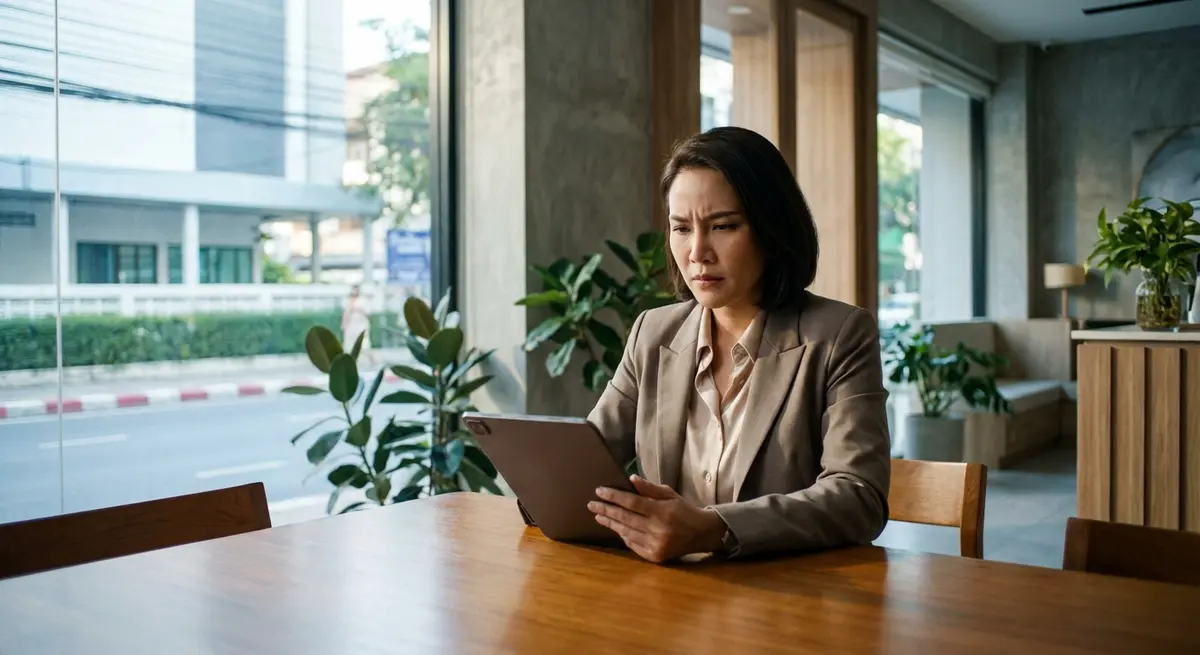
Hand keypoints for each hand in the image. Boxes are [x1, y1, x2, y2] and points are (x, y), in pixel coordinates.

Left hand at [588, 475, 728, 562]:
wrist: (701, 534)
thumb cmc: (684, 510)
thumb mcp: (670, 494)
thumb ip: (650, 488)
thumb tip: (631, 479)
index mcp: (662, 511)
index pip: (632, 502)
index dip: (614, 496)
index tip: (599, 491)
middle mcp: (658, 529)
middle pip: (625, 518)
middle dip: (606, 510)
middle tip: (591, 505)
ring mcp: (656, 544)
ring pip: (626, 532)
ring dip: (611, 523)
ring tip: (599, 516)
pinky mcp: (655, 556)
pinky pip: (633, 544)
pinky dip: (623, 535)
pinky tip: (615, 527)